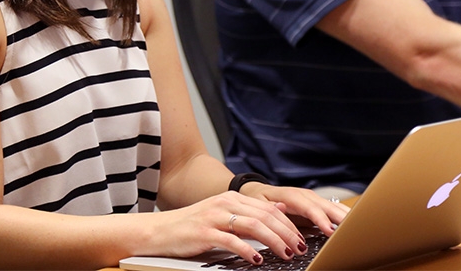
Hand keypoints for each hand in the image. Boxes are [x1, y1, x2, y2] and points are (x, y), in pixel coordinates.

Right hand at [146, 190, 332, 264]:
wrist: (159, 231)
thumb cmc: (192, 226)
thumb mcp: (223, 214)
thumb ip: (250, 212)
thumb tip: (280, 210)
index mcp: (231, 198)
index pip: (267, 208)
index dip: (288, 224)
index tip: (301, 239)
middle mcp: (224, 203)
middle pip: (264, 216)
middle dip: (287, 233)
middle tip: (300, 249)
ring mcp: (214, 216)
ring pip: (253, 226)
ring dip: (274, 241)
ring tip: (286, 254)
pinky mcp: (204, 232)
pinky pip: (231, 241)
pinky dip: (248, 251)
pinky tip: (258, 260)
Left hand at [241, 182, 349, 235]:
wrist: (256, 191)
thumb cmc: (257, 199)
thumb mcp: (259, 204)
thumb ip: (272, 209)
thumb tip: (282, 210)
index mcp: (292, 195)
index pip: (309, 208)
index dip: (320, 219)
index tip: (330, 231)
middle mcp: (306, 196)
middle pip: (327, 206)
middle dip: (340, 218)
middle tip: (352, 231)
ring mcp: (313, 200)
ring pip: (334, 207)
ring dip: (346, 216)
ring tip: (358, 228)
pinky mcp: (317, 205)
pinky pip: (334, 210)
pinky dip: (344, 217)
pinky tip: (353, 224)